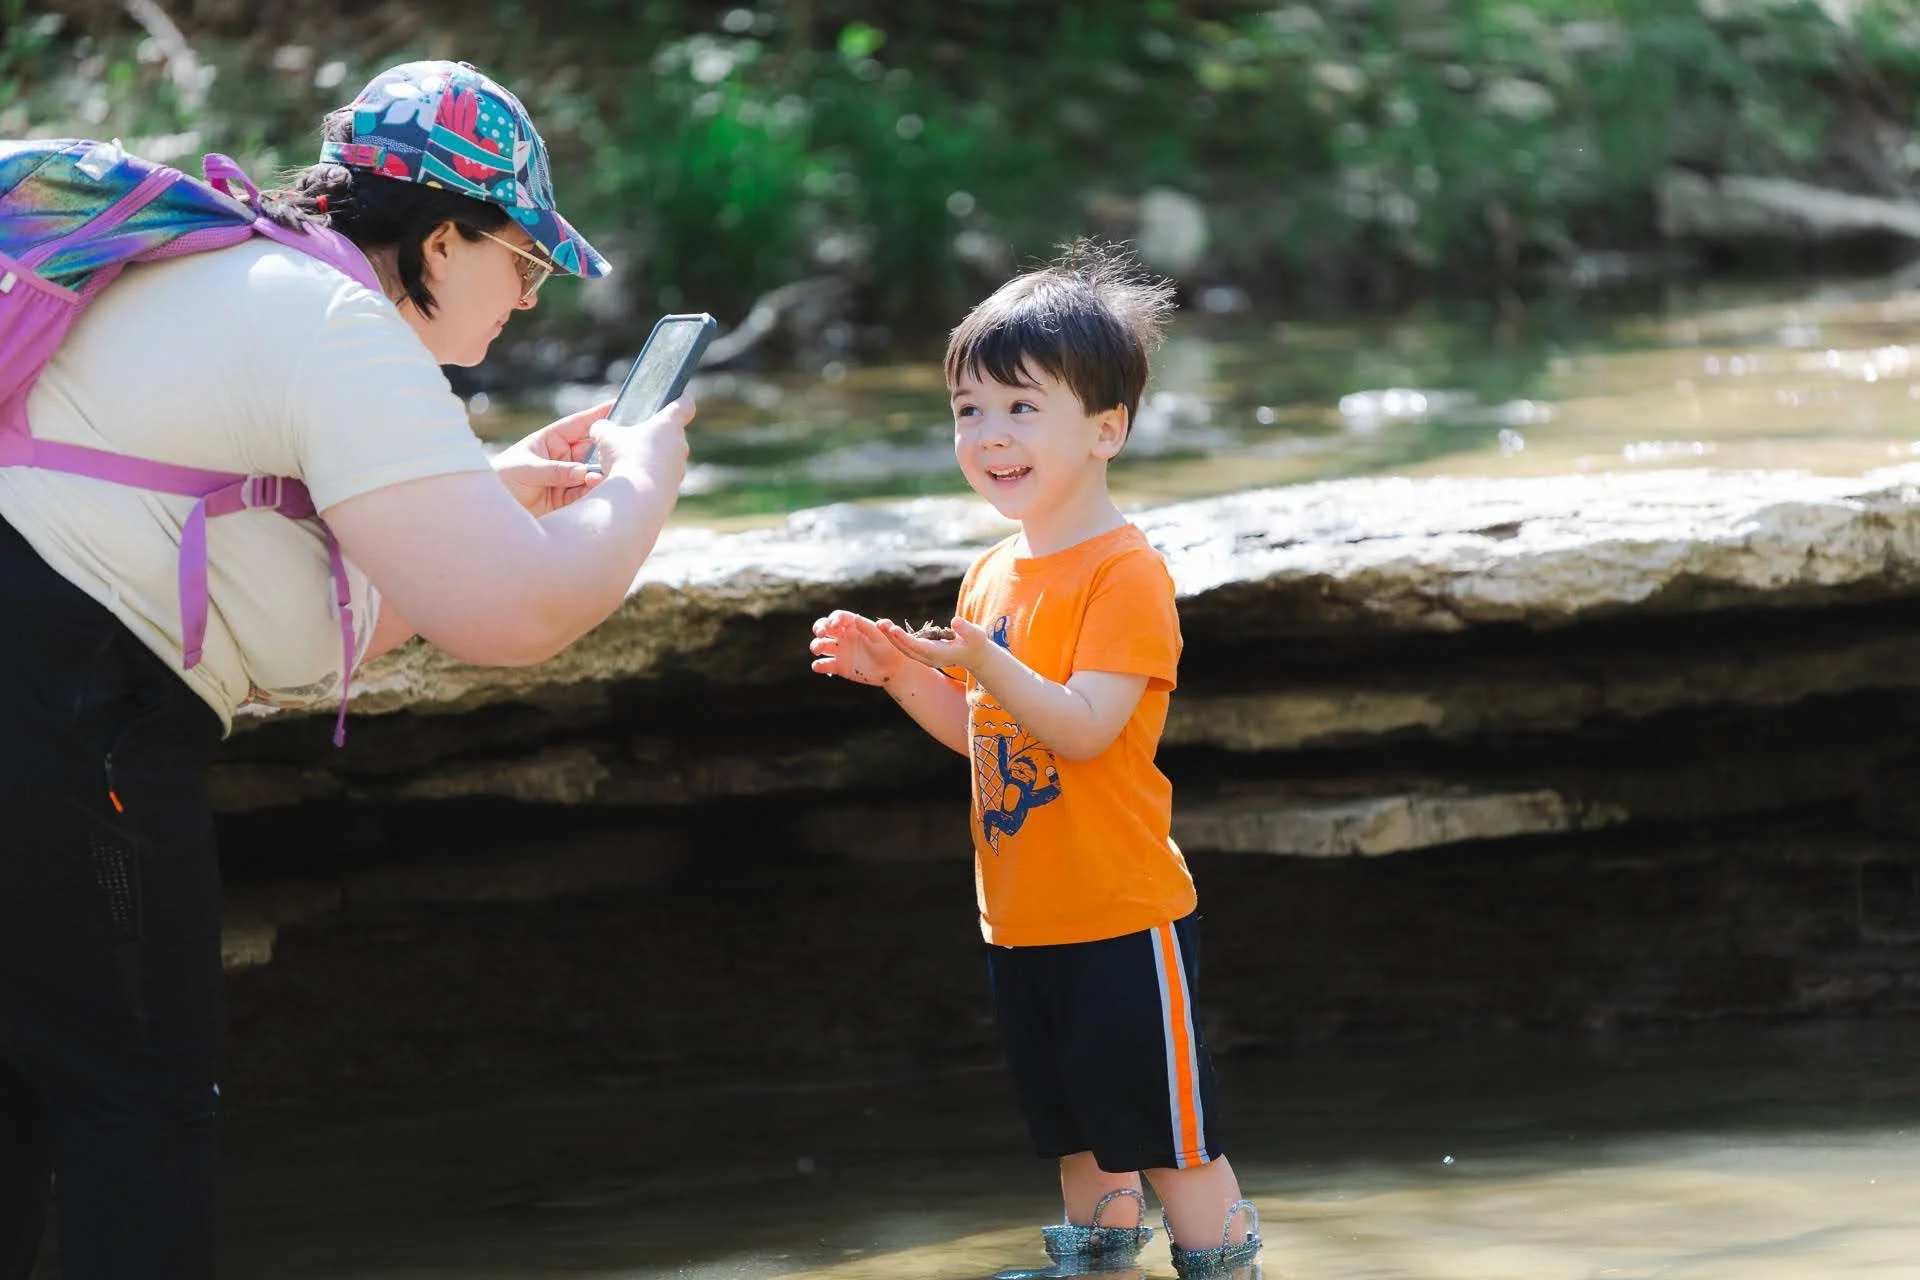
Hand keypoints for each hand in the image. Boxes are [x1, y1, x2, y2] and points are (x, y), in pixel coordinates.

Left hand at [492, 399, 608, 517]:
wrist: (492, 512)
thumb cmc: (501, 480)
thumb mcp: (525, 469)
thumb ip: (555, 470)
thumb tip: (584, 473)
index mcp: (550, 441)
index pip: (578, 425)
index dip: (597, 416)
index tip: (617, 405)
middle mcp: (563, 458)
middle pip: (591, 450)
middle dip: (606, 450)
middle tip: (619, 451)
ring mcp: (567, 479)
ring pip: (593, 473)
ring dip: (602, 475)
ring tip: (608, 476)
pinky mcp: (569, 500)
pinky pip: (587, 495)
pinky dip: (595, 494)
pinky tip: (600, 491)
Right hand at [589, 396, 693, 489]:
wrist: (638, 499)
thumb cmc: (625, 459)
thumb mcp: (606, 437)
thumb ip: (603, 428)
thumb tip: (601, 428)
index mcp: (668, 425)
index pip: (684, 406)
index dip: (682, 399)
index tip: (681, 396)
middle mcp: (679, 446)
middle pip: (672, 435)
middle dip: (656, 435)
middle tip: (637, 436)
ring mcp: (679, 470)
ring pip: (666, 459)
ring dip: (651, 459)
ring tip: (628, 463)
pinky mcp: (674, 490)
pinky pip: (661, 479)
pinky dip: (649, 478)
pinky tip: (631, 483)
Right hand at [810, 610, 910, 685]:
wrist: (891, 671)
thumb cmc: (888, 650)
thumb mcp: (880, 638)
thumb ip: (868, 628)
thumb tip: (855, 617)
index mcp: (852, 625)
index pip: (837, 617)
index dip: (833, 619)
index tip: (834, 625)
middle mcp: (843, 636)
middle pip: (824, 628)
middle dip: (819, 628)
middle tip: (821, 634)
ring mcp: (839, 651)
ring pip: (821, 645)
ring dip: (816, 645)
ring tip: (818, 650)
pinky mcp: (838, 666)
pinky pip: (825, 665)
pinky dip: (818, 665)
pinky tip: (817, 666)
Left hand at [877, 615, 993, 671]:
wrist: (976, 657)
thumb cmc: (977, 643)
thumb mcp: (976, 635)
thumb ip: (967, 629)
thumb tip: (955, 621)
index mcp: (939, 655)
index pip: (918, 647)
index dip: (905, 639)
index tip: (893, 629)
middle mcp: (929, 658)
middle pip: (906, 649)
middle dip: (892, 638)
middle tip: (880, 624)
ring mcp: (925, 657)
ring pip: (904, 649)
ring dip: (891, 638)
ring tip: (880, 624)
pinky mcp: (923, 653)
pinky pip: (906, 647)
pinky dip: (897, 638)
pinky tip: (888, 629)